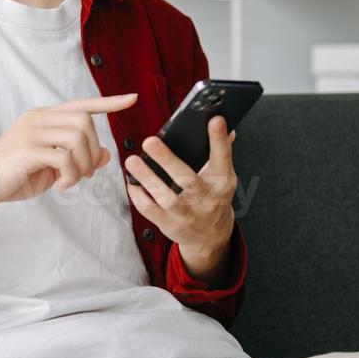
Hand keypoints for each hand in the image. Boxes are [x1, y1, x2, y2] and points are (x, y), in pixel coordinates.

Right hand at [0, 93, 139, 220]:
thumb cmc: (13, 175)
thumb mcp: (50, 167)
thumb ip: (76, 158)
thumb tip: (107, 155)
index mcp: (43, 117)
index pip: (81, 104)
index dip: (108, 102)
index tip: (131, 99)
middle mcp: (38, 118)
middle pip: (85, 122)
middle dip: (93, 151)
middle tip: (83, 175)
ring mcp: (31, 131)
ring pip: (78, 137)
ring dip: (83, 165)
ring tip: (71, 181)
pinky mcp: (27, 149)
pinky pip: (64, 157)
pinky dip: (70, 175)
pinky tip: (61, 186)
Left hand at [124, 115, 237, 275]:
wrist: (211, 238)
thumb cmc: (213, 199)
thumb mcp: (222, 178)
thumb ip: (221, 153)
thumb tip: (227, 128)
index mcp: (222, 182)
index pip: (222, 158)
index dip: (219, 139)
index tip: (215, 120)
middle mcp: (206, 198)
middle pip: (187, 179)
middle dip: (167, 160)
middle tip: (150, 141)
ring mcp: (187, 214)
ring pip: (165, 197)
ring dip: (147, 178)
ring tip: (132, 161)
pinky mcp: (170, 224)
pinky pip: (150, 210)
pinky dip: (139, 196)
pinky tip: (132, 182)